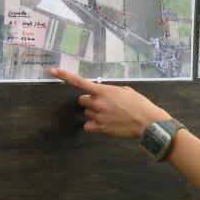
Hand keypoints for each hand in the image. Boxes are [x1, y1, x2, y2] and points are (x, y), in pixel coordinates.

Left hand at [50, 68, 169, 138]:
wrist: (147, 122)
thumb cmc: (139, 104)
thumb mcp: (125, 91)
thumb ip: (110, 91)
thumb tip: (103, 93)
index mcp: (104, 91)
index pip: (79, 82)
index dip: (65, 76)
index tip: (52, 71)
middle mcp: (98, 103)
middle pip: (82, 100)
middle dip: (90, 101)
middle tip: (103, 104)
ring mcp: (98, 116)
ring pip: (86, 113)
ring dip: (94, 113)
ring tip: (109, 115)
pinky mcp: (100, 129)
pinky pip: (87, 126)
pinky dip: (93, 125)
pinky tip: (104, 124)